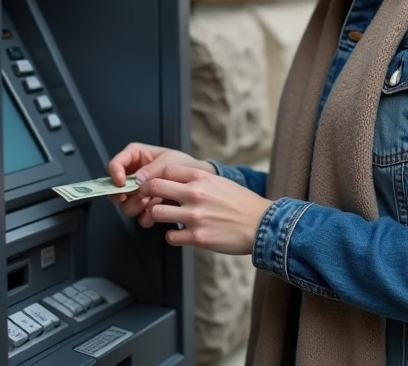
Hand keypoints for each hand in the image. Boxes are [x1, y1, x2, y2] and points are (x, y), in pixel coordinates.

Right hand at [107, 143, 215, 218]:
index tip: (121, 182)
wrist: (199, 181)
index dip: (115, 173)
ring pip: (125, 204)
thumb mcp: (169, 161)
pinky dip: (146, 216)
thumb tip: (137, 179)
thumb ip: (153, 169)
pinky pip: (139, 215)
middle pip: (115, 188)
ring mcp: (139, 192)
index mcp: (136, 157)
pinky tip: (156, 211)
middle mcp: (134, 175)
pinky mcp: (146, 206)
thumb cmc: (184, 165)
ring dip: (136, 205)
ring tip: (151, 201)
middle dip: (123, 195)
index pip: (116, 163)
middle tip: (135, 196)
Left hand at [142, 165, 272, 255]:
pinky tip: (181, 234)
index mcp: (202, 177)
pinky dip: (173, 236)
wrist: (261, 225)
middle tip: (146, 199)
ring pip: (156, 212)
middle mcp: (195, 194)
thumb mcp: (221, 182)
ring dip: (157, 216)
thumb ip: (198, 179)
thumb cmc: (242, 204)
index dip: (156, 176)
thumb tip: (177, 180)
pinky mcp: (196, 237)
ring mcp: (194, 216)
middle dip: (146, 193)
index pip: (166, 170)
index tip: (154, 183)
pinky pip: (170, 236)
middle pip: (154, 187)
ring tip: (166, 218)